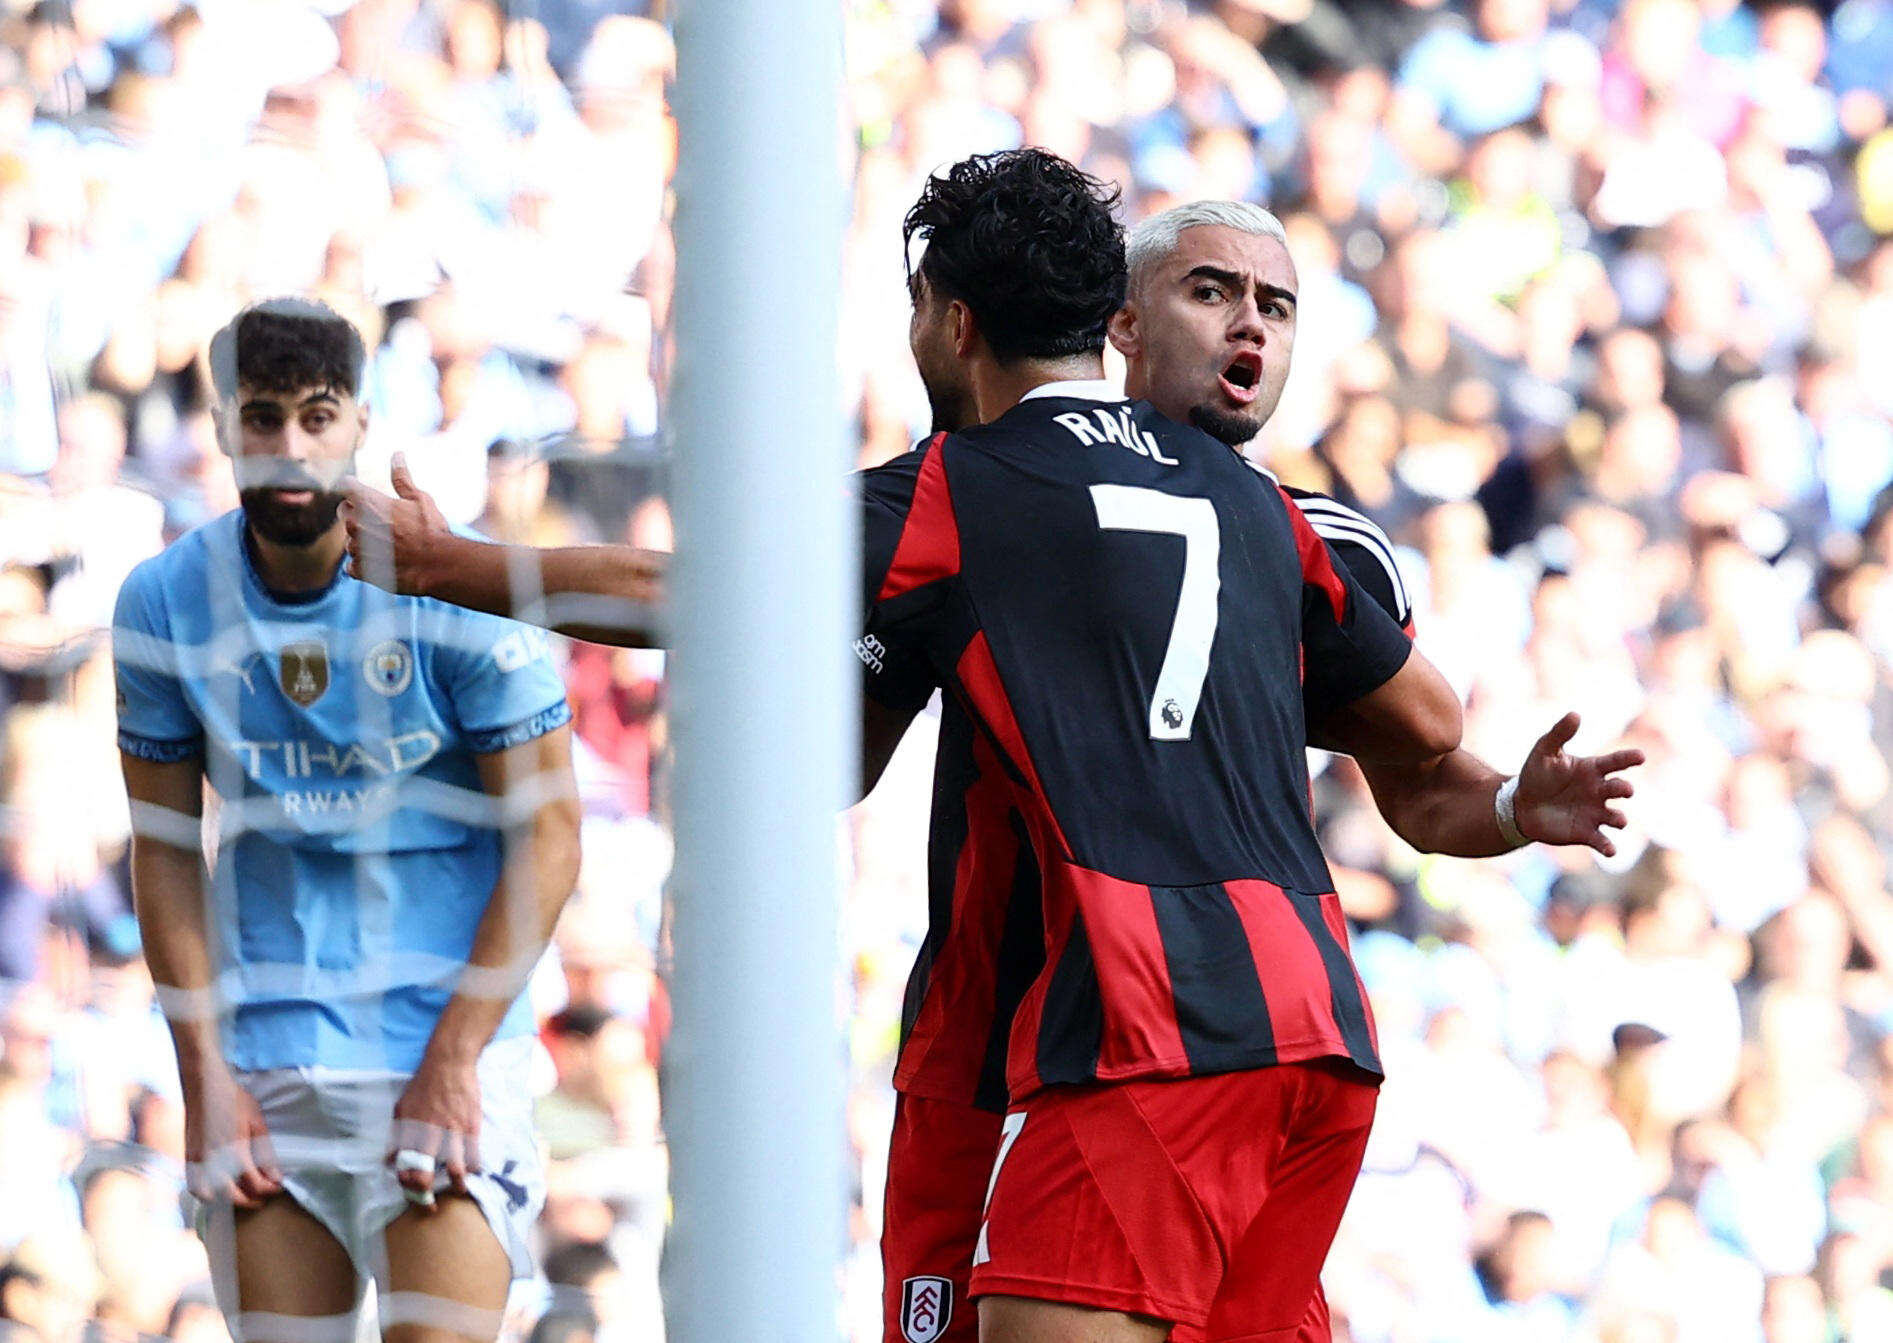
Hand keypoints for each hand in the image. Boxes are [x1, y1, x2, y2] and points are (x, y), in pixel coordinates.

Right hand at [184, 1064, 283, 1207]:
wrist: (204, 1086)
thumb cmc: (234, 1100)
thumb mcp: (257, 1123)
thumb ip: (265, 1153)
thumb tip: (275, 1177)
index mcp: (234, 1153)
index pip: (255, 1184)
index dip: (270, 1189)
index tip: (278, 1186)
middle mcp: (214, 1162)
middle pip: (233, 1197)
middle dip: (252, 1200)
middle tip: (264, 1195)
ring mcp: (197, 1162)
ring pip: (210, 1196)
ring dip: (227, 1200)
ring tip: (242, 1194)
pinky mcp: (188, 1158)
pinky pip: (194, 1186)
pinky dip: (206, 1193)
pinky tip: (218, 1189)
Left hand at [342, 453, 451, 594]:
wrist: (437, 565)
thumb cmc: (430, 529)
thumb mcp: (419, 499)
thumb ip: (402, 477)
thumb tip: (397, 455)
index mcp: (366, 501)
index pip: (346, 485)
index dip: (356, 488)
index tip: (367, 493)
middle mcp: (354, 523)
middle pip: (344, 512)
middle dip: (358, 514)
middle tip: (384, 521)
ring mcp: (355, 547)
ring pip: (350, 539)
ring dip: (363, 541)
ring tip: (389, 546)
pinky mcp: (359, 569)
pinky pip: (353, 564)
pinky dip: (365, 564)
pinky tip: (384, 563)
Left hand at [388, 1052, 483, 1208]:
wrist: (449, 1063)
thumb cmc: (423, 1086)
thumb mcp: (401, 1108)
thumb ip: (396, 1135)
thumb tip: (388, 1160)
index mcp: (409, 1131)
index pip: (403, 1168)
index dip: (405, 1186)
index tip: (410, 1192)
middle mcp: (429, 1135)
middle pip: (424, 1175)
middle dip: (425, 1197)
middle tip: (429, 1206)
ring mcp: (453, 1131)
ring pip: (454, 1170)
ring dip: (456, 1185)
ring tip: (458, 1191)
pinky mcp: (471, 1126)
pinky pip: (473, 1154)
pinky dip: (473, 1166)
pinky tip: (471, 1169)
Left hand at [1513, 712, 1643, 856]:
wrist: (1522, 805)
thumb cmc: (1537, 775)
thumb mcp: (1544, 751)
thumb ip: (1559, 734)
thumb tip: (1575, 714)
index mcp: (1592, 769)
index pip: (1615, 762)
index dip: (1628, 758)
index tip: (1640, 756)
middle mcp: (1599, 791)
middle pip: (1619, 789)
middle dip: (1624, 789)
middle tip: (1624, 789)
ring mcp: (1595, 813)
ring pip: (1616, 817)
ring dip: (1620, 819)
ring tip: (1619, 820)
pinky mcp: (1586, 832)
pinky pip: (1602, 841)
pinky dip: (1608, 847)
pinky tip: (1610, 850)